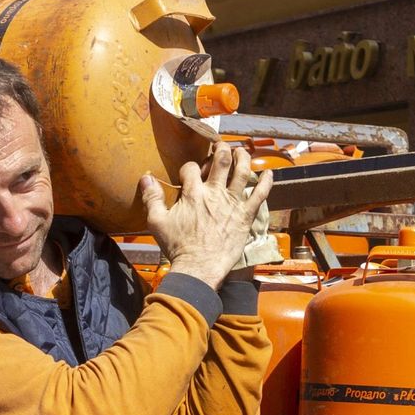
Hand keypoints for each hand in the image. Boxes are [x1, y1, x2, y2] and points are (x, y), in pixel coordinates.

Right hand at [139, 145, 272, 289]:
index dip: (189, 167)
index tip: (190, 173)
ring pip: (242, 172)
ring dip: (243, 158)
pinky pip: (260, 195)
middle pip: (221, 160)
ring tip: (242, 152)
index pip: (191, 167)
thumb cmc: (178, 247)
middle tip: (221, 146)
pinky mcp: (245, 216)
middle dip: (221, 149)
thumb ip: (152, 198)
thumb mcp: (157, 222)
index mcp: (193, 192)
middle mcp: (214, 193)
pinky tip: (269, 174)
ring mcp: (232, 203)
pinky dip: (267, 182)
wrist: (199, 267)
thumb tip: (145, 178)